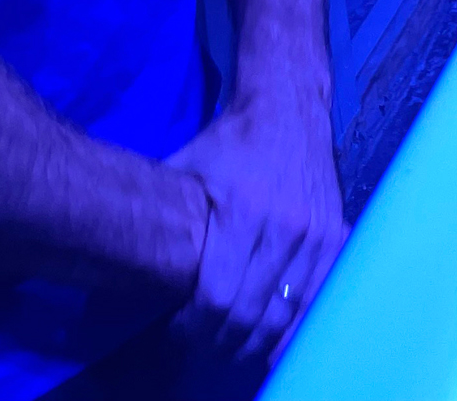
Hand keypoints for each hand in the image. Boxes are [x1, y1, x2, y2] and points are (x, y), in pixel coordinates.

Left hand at [166, 97, 347, 366]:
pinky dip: (295, 324)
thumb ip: (163, 212)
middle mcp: (287, 226)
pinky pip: (317, 296)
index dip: (194, 325)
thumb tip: (120, 252)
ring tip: (233, 345)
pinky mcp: (335, 235)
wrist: (289, 110)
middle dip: (222, 339)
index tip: (178, 329)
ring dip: (258, 339)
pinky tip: (274, 336)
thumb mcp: (185, 167)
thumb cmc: (230, 141)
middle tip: (201, 343)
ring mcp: (317, 234)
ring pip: (287, 312)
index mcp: (245, 210)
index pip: (218, 295)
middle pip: (252, 312)